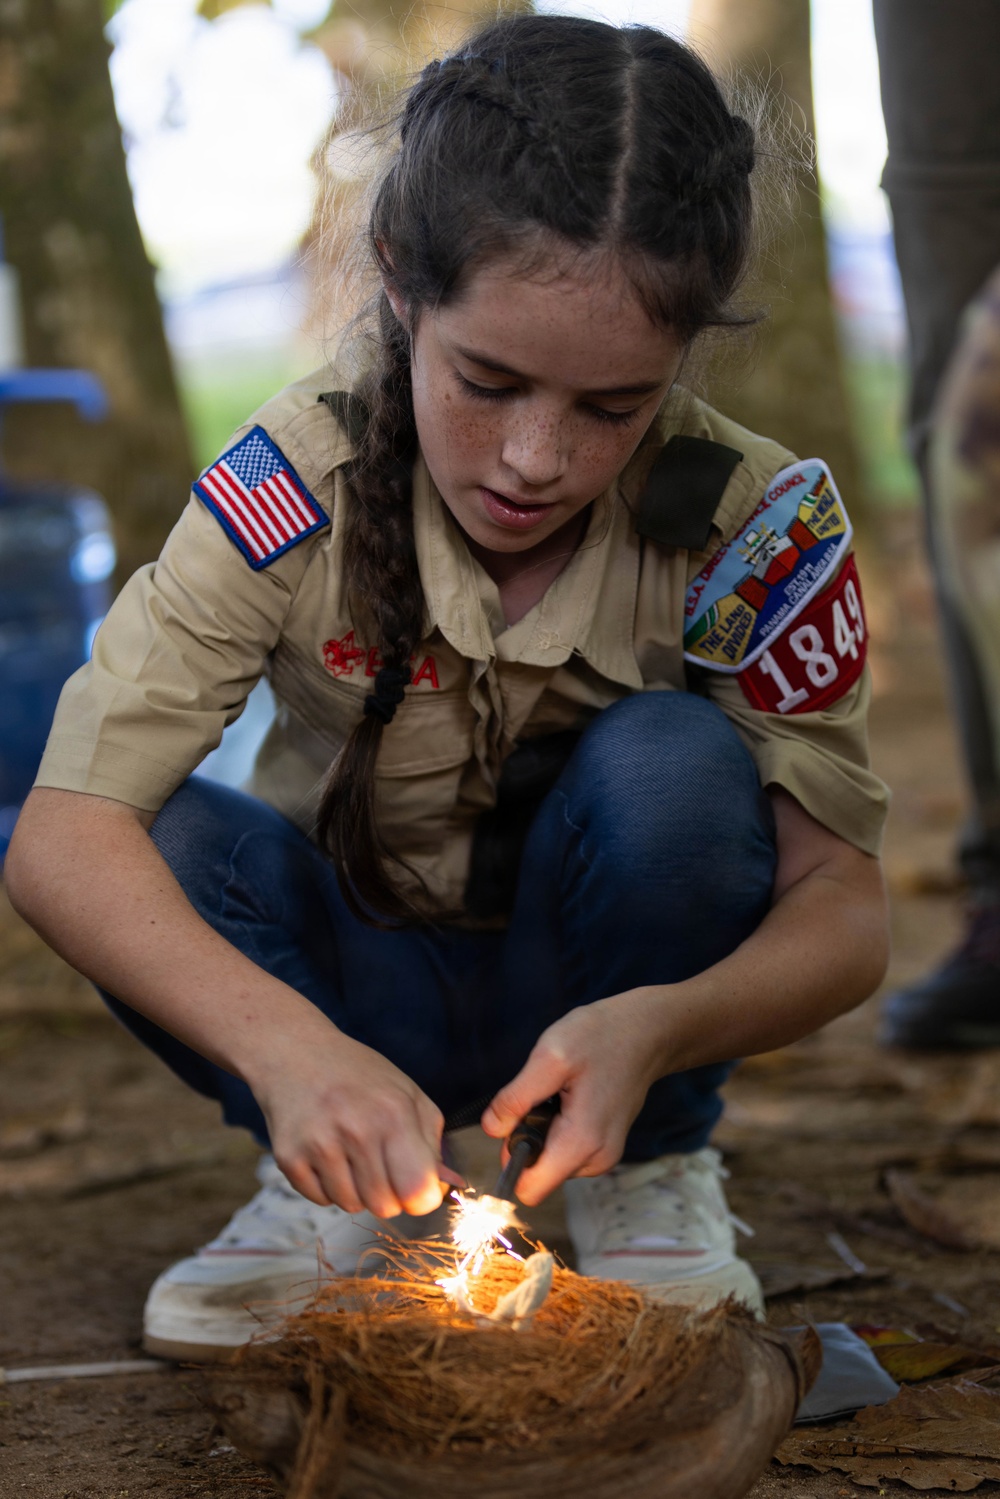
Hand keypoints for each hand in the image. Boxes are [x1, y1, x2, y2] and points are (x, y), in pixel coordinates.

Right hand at [246, 1021, 456, 1218]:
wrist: (296, 1054)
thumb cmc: (359, 1076)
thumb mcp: (407, 1095)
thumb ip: (431, 1143)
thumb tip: (448, 1188)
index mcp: (394, 1114)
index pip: (416, 1191)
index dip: (420, 1197)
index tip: (414, 1186)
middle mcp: (356, 1131)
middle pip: (384, 1207)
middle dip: (387, 1194)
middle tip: (378, 1164)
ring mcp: (319, 1145)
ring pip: (351, 1206)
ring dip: (355, 1189)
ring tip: (349, 1153)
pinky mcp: (289, 1157)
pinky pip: (320, 1200)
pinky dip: (327, 1186)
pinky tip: (325, 1153)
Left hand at [481, 990, 665, 1204]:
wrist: (646, 1032)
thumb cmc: (601, 1038)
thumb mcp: (549, 1057)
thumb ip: (517, 1098)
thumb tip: (491, 1129)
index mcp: (581, 1143)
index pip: (529, 1190)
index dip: (511, 1161)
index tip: (515, 1124)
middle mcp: (596, 1160)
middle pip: (538, 1174)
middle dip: (528, 1139)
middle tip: (542, 1097)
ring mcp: (604, 1155)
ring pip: (551, 1162)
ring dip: (544, 1131)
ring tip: (561, 1092)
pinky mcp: (605, 1145)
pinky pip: (567, 1150)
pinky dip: (560, 1128)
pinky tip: (572, 1097)